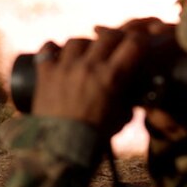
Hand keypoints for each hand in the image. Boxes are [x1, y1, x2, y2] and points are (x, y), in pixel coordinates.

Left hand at [31, 19, 167, 137]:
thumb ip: (127, 105)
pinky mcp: (45, 74)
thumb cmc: (93, 139)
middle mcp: (89, 67)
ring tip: (86, 53)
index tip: (141, 43)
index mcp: (111, 77)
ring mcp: (65, 68)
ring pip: (78, 40)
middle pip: (108, 36)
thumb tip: (132, 98)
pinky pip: (47, 50)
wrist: (59, 149)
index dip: (141, 39)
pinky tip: (57, 52)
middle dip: (116, 38)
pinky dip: (53, 48)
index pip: (134, 44)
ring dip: (85, 44)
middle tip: (116, 45)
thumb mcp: (119, 120)